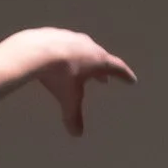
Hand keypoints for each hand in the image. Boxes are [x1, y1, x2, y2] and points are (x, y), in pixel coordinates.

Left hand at [13, 27, 137, 136]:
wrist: (35, 51)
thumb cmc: (59, 75)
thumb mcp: (68, 98)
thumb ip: (73, 115)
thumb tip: (76, 134)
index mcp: (98, 60)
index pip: (117, 68)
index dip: (125, 75)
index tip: (131, 80)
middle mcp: (89, 46)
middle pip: (100, 58)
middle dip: (102, 70)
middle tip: (104, 80)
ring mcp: (72, 38)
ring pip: (82, 50)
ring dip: (84, 61)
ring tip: (81, 69)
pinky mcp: (55, 34)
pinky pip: (64, 46)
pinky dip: (65, 54)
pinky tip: (57, 60)